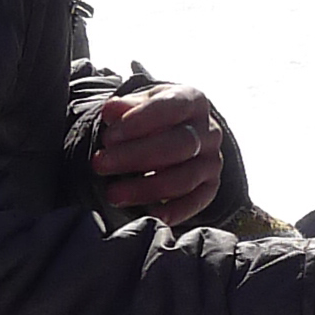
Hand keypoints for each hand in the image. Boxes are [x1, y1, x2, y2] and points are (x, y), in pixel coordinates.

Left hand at [92, 83, 225, 225]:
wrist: (180, 132)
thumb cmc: (154, 117)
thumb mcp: (140, 104)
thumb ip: (125, 107)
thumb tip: (111, 110)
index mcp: (193, 101)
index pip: (172, 108)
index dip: (140, 122)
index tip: (109, 137)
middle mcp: (208, 131)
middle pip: (180, 145)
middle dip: (136, 156)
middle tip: (101, 164)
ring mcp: (212, 160)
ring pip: (185, 178)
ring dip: (146, 188)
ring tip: (113, 194)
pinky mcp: (211, 186)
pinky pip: (197, 202)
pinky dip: (174, 211)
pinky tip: (149, 214)